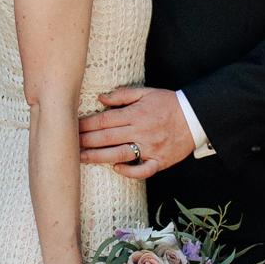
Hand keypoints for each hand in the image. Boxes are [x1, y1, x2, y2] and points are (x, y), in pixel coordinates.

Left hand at [78, 86, 194, 178]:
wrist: (196, 117)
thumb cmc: (169, 103)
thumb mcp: (147, 92)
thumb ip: (123, 95)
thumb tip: (100, 98)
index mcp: (136, 114)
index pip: (104, 120)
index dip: (86, 124)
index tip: (71, 127)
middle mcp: (142, 131)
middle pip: (107, 137)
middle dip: (85, 141)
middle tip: (68, 145)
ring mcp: (151, 148)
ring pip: (120, 154)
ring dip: (98, 157)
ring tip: (81, 158)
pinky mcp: (160, 161)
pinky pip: (144, 170)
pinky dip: (130, 171)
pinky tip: (116, 168)